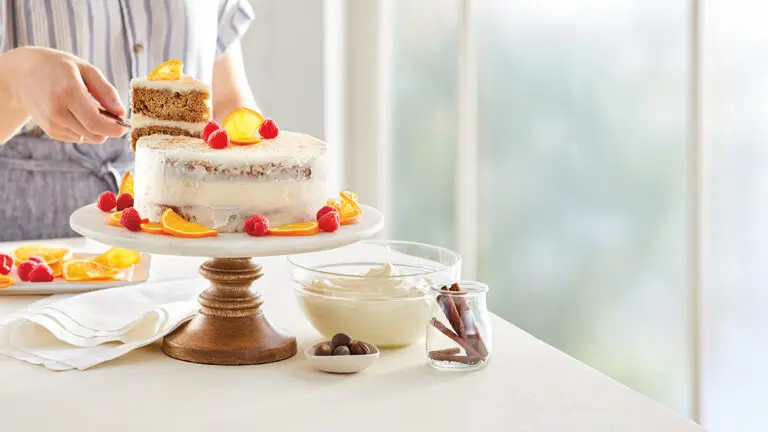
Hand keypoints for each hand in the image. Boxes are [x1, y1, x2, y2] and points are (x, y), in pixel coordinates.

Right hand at [2, 47, 126, 143]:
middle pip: (95, 134)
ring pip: (89, 138)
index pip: (97, 123)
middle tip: (111, 112)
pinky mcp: (51, 131)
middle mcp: (57, 112)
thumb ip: (106, 91)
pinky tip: (76, 112)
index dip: (116, 129)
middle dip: (110, 128)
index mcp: (68, 93)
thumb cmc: (56, 67)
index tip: (125, 124)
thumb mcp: (85, 69)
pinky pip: (79, 137)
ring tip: (89, 107)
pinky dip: (85, 129)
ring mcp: (52, 124)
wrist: (20, 74)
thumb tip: (121, 112)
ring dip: (96, 128)